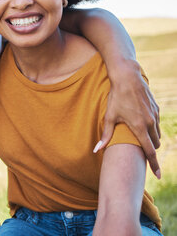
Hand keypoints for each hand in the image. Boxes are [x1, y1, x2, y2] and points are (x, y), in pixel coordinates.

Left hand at [94, 60, 160, 178]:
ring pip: (157, 134)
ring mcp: (155, 115)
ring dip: (152, 140)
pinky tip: (143, 125)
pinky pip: (157, 124)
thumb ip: (105, 135)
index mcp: (140, 127)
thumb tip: (96, 150)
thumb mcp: (109, 117)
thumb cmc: (116, 97)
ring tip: (142, 140)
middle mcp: (151, 123)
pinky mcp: (156, 108)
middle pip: (155, 145)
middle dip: (151, 151)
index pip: (150, 152)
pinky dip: (152, 128)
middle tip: (142, 155)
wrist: (128, 78)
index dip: (154, 165)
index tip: (158, 176)